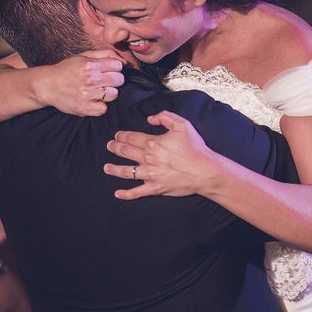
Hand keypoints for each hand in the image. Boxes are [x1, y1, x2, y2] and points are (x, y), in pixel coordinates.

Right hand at [38, 50, 124, 115]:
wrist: (47, 85)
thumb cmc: (67, 70)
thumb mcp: (84, 56)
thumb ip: (105, 55)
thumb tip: (124, 62)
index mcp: (90, 65)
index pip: (118, 66)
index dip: (115, 68)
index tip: (109, 70)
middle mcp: (90, 79)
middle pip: (119, 80)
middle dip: (114, 80)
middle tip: (105, 81)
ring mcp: (87, 95)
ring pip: (114, 94)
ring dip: (108, 93)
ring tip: (98, 91)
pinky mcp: (84, 108)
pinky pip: (103, 109)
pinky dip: (100, 106)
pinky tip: (93, 100)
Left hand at [104, 111, 218, 198]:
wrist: (205, 171)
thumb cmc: (195, 148)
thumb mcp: (183, 124)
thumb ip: (165, 117)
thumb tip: (150, 119)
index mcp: (153, 143)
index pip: (131, 138)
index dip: (122, 135)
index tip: (117, 135)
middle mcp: (148, 159)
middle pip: (125, 152)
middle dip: (115, 148)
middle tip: (110, 146)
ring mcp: (150, 175)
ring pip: (126, 172)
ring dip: (114, 169)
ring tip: (106, 167)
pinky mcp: (155, 188)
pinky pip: (137, 192)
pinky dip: (126, 194)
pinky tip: (117, 193)